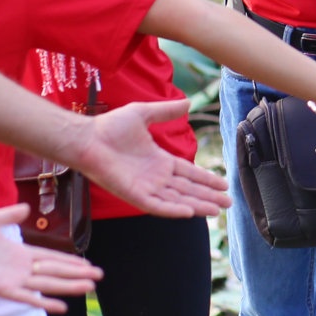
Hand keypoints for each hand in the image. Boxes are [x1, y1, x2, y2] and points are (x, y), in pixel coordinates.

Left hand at [0, 206, 101, 310]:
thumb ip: (11, 214)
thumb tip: (27, 208)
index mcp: (19, 253)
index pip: (51, 258)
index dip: (69, 261)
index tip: (88, 263)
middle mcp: (19, 268)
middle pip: (55, 272)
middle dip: (77, 275)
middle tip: (98, 277)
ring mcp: (12, 279)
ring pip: (47, 284)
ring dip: (69, 287)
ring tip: (90, 288)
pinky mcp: (3, 288)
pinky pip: (28, 298)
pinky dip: (45, 303)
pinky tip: (62, 308)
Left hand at [73, 99, 230, 216]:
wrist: (87, 138)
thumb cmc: (110, 126)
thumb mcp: (144, 113)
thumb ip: (166, 111)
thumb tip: (188, 102)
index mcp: (159, 161)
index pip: (188, 173)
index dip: (206, 179)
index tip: (224, 185)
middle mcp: (155, 177)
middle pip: (188, 189)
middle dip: (208, 196)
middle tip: (228, 203)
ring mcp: (145, 187)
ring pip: (177, 199)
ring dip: (197, 205)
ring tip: (216, 211)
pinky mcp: (133, 194)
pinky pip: (157, 205)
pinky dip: (173, 210)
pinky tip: (189, 213)